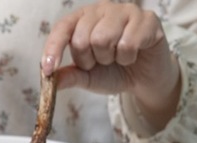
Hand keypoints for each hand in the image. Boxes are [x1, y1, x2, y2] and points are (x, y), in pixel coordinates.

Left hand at [41, 1, 180, 131]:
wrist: (143, 79)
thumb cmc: (112, 72)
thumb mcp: (86, 77)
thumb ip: (69, 76)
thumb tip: (48, 78)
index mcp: (83, 18)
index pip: (62, 28)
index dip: (53, 48)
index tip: (48, 70)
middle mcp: (103, 9)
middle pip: (82, 38)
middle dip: (89, 60)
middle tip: (101, 62)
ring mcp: (126, 11)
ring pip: (104, 38)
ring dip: (109, 58)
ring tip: (116, 57)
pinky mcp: (148, 19)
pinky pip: (128, 43)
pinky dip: (128, 58)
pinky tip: (133, 55)